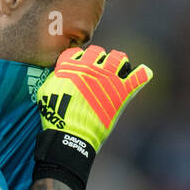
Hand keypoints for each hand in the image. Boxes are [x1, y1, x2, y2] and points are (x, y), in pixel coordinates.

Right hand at [32, 45, 151, 189]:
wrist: (71, 137)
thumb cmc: (55, 118)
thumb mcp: (45, 92)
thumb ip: (56, 76)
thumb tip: (62, 71)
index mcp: (71, 66)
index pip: (78, 52)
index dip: (79, 59)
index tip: (81, 67)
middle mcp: (91, 67)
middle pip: (98, 52)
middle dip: (98, 60)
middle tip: (98, 73)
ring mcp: (108, 78)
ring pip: (119, 57)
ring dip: (118, 63)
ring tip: (118, 72)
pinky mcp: (122, 92)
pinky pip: (140, 75)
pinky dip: (143, 74)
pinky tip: (143, 73)